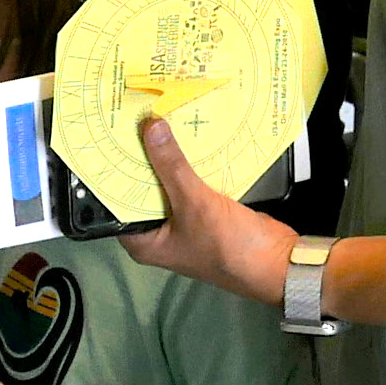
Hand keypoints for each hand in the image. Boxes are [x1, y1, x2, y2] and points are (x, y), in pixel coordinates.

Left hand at [116, 114, 294, 306]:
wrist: (276, 261)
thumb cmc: (229, 247)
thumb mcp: (194, 202)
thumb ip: (171, 166)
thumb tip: (150, 129)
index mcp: (144, 242)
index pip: (114, 204)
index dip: (111, 173)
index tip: (109, 141)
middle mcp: (158, 233)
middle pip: (141, 190)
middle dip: (140, 161)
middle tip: (132, 123)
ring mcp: (182, 223)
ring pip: (166, 185)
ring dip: (165, 160)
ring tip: (155, 124)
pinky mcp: (203, 212)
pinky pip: (188, 184)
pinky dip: (187, 166)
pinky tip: (184, 139)